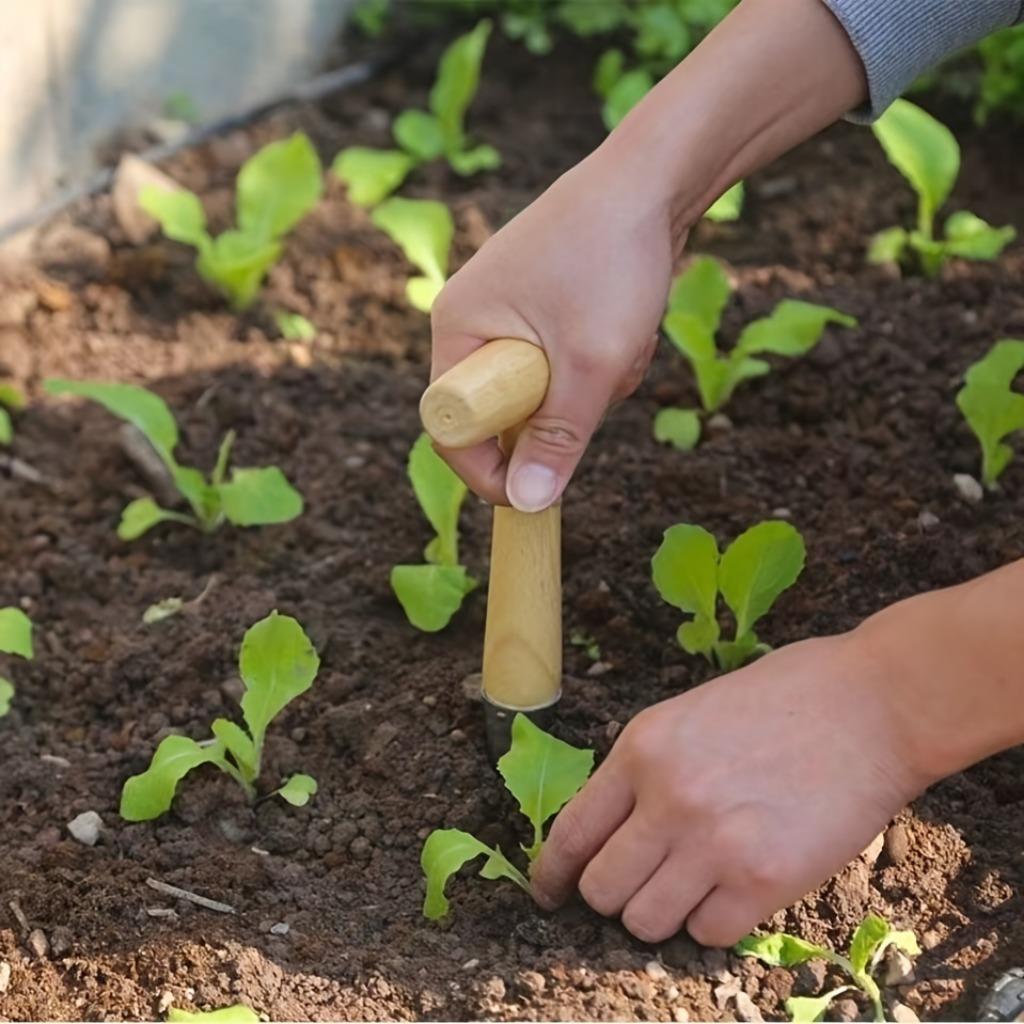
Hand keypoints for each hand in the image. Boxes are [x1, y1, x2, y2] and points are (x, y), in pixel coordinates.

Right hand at [428, 0, 865, 511]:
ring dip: (590, 384)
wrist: (657, 176)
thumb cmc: (612, 260)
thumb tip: (528, 504)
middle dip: (560, 412)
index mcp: (458, 326)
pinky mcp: (544, 304)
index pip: (452, 425)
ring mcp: (509, 309)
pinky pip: (564, 361)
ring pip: (543, 389)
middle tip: (601, 381)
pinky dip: (599, 358)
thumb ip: (557, 438)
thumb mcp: (589, 363)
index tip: (534, 498)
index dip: (488, 471)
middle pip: (503, 411)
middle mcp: (472, 317)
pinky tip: (628, 323)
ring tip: (623, 340)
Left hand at [530, 633, 928, 946]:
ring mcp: (714, 843)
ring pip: (646, 922)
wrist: (873, 704)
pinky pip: (708, 934)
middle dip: (614, 896)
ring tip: (691, 886)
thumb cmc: (786, 696)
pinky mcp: (765, 880)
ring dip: (662, 914)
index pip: (571, 833)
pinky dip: (714, 921)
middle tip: (641, 884)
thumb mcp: (690, 714)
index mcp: (641, 749)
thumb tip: (615, 826)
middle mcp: (666, 799)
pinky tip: (734, 890)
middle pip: (602, 889)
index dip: (552, 875)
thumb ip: (647, 768)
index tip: (550, 893)